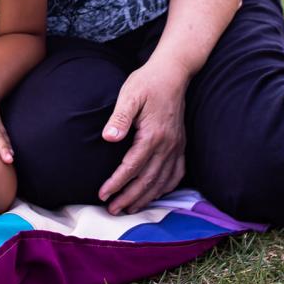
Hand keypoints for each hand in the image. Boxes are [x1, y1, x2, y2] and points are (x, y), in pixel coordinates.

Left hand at [97, 64, 187, 214]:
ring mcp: (177, 145)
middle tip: (113, 210)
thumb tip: (108, 138)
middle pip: (147, 180)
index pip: (132, 166)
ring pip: (162, 180)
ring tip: (130, 208)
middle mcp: (168, 144)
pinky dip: (166, 187)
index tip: (103, 194)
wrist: (172, 72)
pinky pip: (176, 173)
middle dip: (129, 197)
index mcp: (153, 134)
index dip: (117, 183)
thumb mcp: (130, 95)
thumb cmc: (147, 82)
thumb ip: (119, 118)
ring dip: (146, 198)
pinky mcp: (181, 144)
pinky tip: (156, 193)